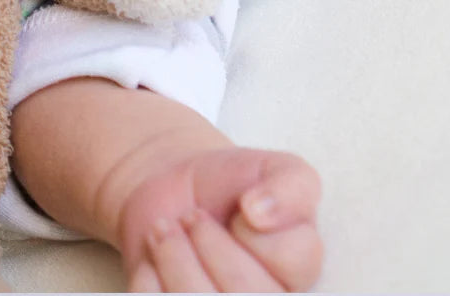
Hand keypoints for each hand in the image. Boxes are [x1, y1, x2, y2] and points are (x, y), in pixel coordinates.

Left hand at [119, 149, 323, 292]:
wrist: (178, 191)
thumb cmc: (234, 182)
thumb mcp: (275, 167)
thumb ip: (291, 185)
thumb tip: (260, 213)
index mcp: (302, 269)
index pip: (295, 264)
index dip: (256, 231)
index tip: (239, 206)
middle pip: (245, 293)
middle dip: (208, 243)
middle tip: (192, 217)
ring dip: (174, 258)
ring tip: (166, 232)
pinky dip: (148, 276)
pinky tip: (155, 259)